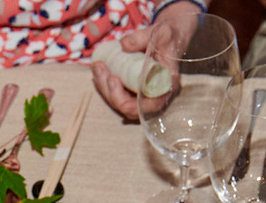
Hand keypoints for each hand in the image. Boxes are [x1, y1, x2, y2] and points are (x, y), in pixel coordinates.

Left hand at [93, 2, 204, 119]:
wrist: (167, 36)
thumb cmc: (168, 35)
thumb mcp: (160, 32)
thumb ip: (142, 38)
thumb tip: (124, 45)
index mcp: (167, 84)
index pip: (151, 106)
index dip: (133, 106)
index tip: (118, 93)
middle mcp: (155, 94)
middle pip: (130, 108)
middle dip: (111, 92)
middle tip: (101, 69)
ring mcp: (142, 94)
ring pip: (119, 102)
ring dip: (104, 88)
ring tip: (98, 66)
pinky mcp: (133, 90)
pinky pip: (116, 94)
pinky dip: (105, 84)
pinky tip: (99, 69)